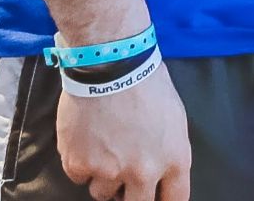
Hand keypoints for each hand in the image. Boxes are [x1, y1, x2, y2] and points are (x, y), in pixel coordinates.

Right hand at [56, 63, 191, 200]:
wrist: (111, 67)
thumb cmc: (147, 85)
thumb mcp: (175, 120)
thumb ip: (169, 151)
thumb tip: (161, 171)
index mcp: (175, 159)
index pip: (175, 200)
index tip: (156, 199)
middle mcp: (143, 172)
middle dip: (131, 196)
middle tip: (124, 180)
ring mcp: (109, 171)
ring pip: (103, 193)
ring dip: (103, 178)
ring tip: (104, 149)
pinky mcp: (79, 165)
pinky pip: (78, 177)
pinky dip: (81, 163)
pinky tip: (86, 140)